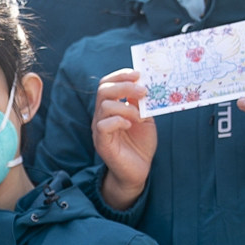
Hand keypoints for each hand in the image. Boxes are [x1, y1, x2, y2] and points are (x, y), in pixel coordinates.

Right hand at [92, 69, 156, 209]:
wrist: (138, 170)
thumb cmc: (140, 144)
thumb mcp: (145, 118)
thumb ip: (141, 103)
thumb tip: (143, 85)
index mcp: (110, 107)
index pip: (107, 84)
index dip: (120, 75)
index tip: (138, 74)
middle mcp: (101, 115)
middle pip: (104, 90)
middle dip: (125, 86)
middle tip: (143, 91)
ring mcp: (100, 129)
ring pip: (105, 106)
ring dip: (126, 107)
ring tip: (140, 116)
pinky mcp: (102, 142)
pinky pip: (104, 125)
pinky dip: (119, 121)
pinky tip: (130, 126)